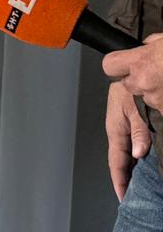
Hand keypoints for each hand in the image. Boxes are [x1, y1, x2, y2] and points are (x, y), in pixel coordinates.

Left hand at [106, 34, 162, 109]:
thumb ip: (151, 45)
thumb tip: (147, 47)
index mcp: (140, 61)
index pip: (110, 65)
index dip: (118, 65)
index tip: (125, 65)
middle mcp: (144, 82)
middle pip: (128, 85)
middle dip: (140, 81)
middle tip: (158, 76)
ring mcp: (157, 99)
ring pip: (149, 99)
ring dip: (159, 93)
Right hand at [108, 80, 153, 198]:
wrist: (145, 65)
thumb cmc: (136, 81)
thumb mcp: (137, 107)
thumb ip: (139, 130)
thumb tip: (138, 152)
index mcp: (116, 124)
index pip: (116, 159)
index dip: (119, 179)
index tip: (124, 196)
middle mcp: (120, 126)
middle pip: (122, 158)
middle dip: (126, 177)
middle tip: (134, 196)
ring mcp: (127, 123)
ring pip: (129, 152)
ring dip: (133, 168)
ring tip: (140, 185)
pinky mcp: (135, 120)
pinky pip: (135, 143)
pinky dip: (140, 157)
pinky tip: (147, 163)